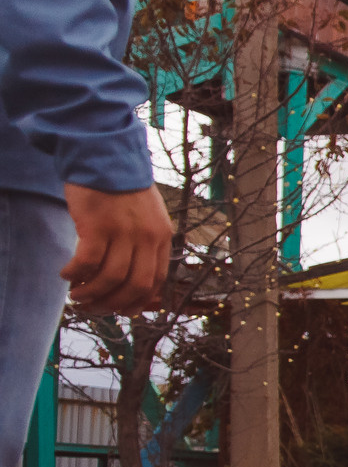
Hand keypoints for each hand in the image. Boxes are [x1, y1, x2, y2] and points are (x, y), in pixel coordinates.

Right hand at [61, 184, 172, 313]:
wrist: (106, 155)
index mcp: (162, 237)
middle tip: (92, 308)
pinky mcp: (98, 224)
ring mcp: (123, 231)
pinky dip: (76, 274)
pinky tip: (66, 274)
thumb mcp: (146, 215)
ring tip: (76, 296)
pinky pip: (87, 262)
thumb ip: (144, 242)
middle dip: (113, 305)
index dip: (137, 302)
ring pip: (111, 278)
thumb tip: (130, 276)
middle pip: (135, 286)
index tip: (120, 311)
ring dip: (91, 294)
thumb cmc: (121, 188)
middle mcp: (147, 236)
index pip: (156, 281)